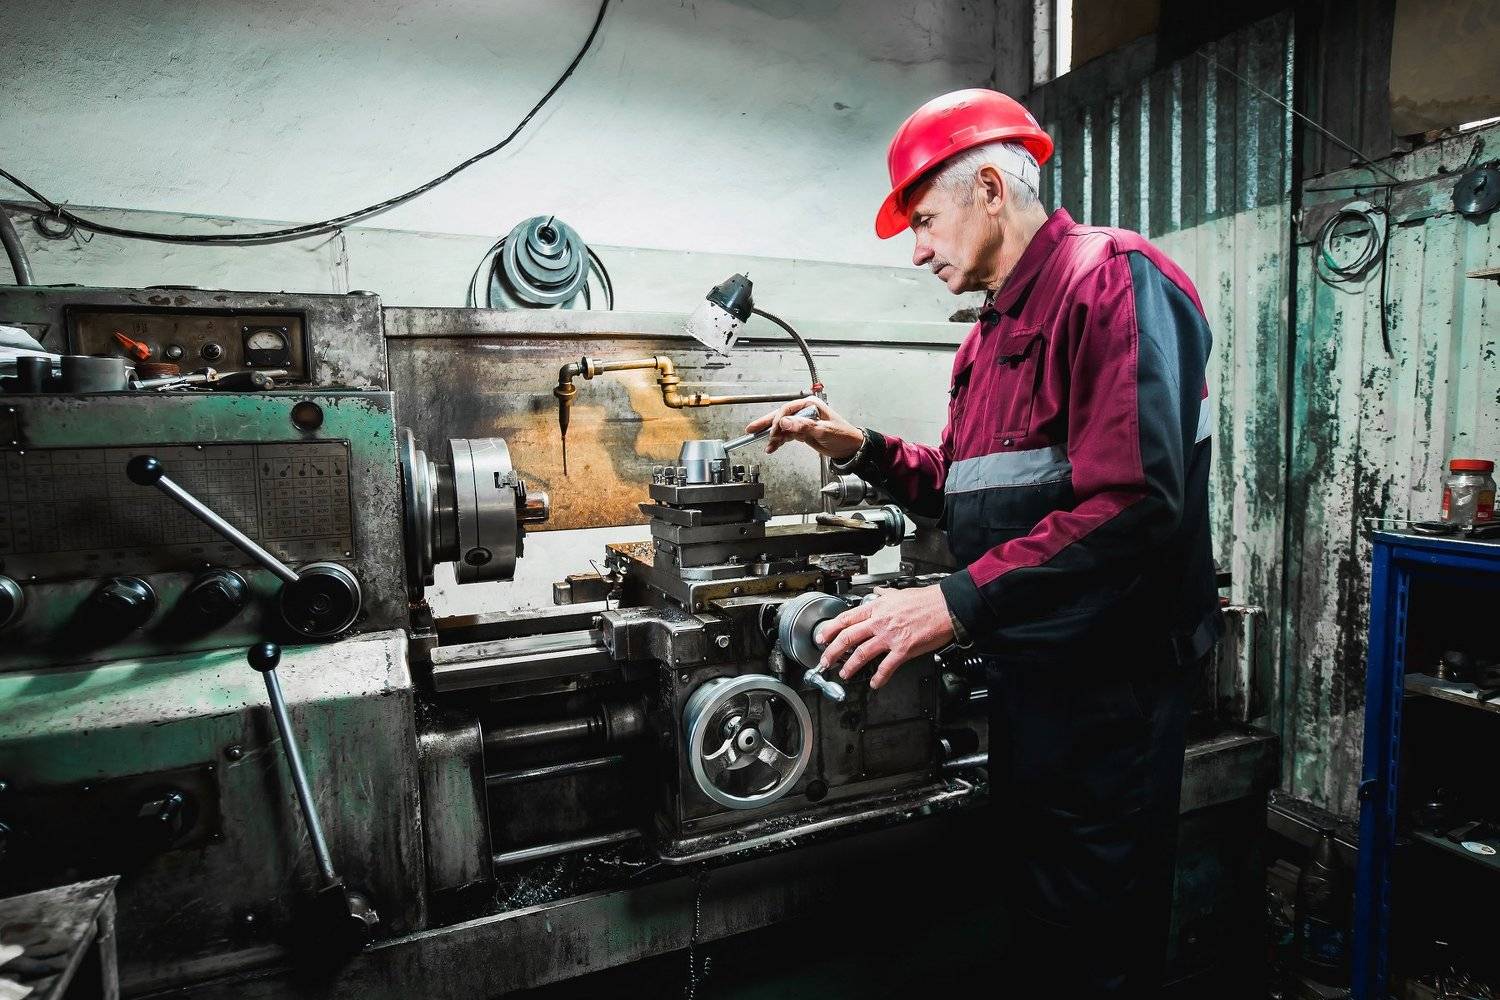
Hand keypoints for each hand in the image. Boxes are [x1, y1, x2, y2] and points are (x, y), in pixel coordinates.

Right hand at [744, 397, 863, 458]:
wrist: (850, 448)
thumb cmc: (843, 435)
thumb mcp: (823, 430)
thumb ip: (803, 426)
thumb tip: (785, 422)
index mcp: (810, 405)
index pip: (787, 410)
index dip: (778, 421)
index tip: (773, 432)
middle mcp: (804, 412)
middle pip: (780, 416)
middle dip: (766, 424)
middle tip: (751, 430)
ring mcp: (802, 422)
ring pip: (782, 427)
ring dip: (773, 436)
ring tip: (766, 446)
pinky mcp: (802, 432)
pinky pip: (786, 435)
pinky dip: (779, 441)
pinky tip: (772, 447)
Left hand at [813, 586, 954, 689]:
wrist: (946, 606)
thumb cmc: (926, 600)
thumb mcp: (899, 593)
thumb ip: (884, 596)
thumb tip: (877, 594)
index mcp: (877, 608)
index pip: (846, 619)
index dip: (830, 629)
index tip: (822, 637)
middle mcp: (879, 622)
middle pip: (847, 638)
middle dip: (832, 651)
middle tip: (825, 661)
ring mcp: (890, 636)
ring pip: (862, 653)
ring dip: (850, 666)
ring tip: (844, 674)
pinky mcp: (903, 649)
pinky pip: (886, 666)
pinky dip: (879, 677)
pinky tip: (875, 683)